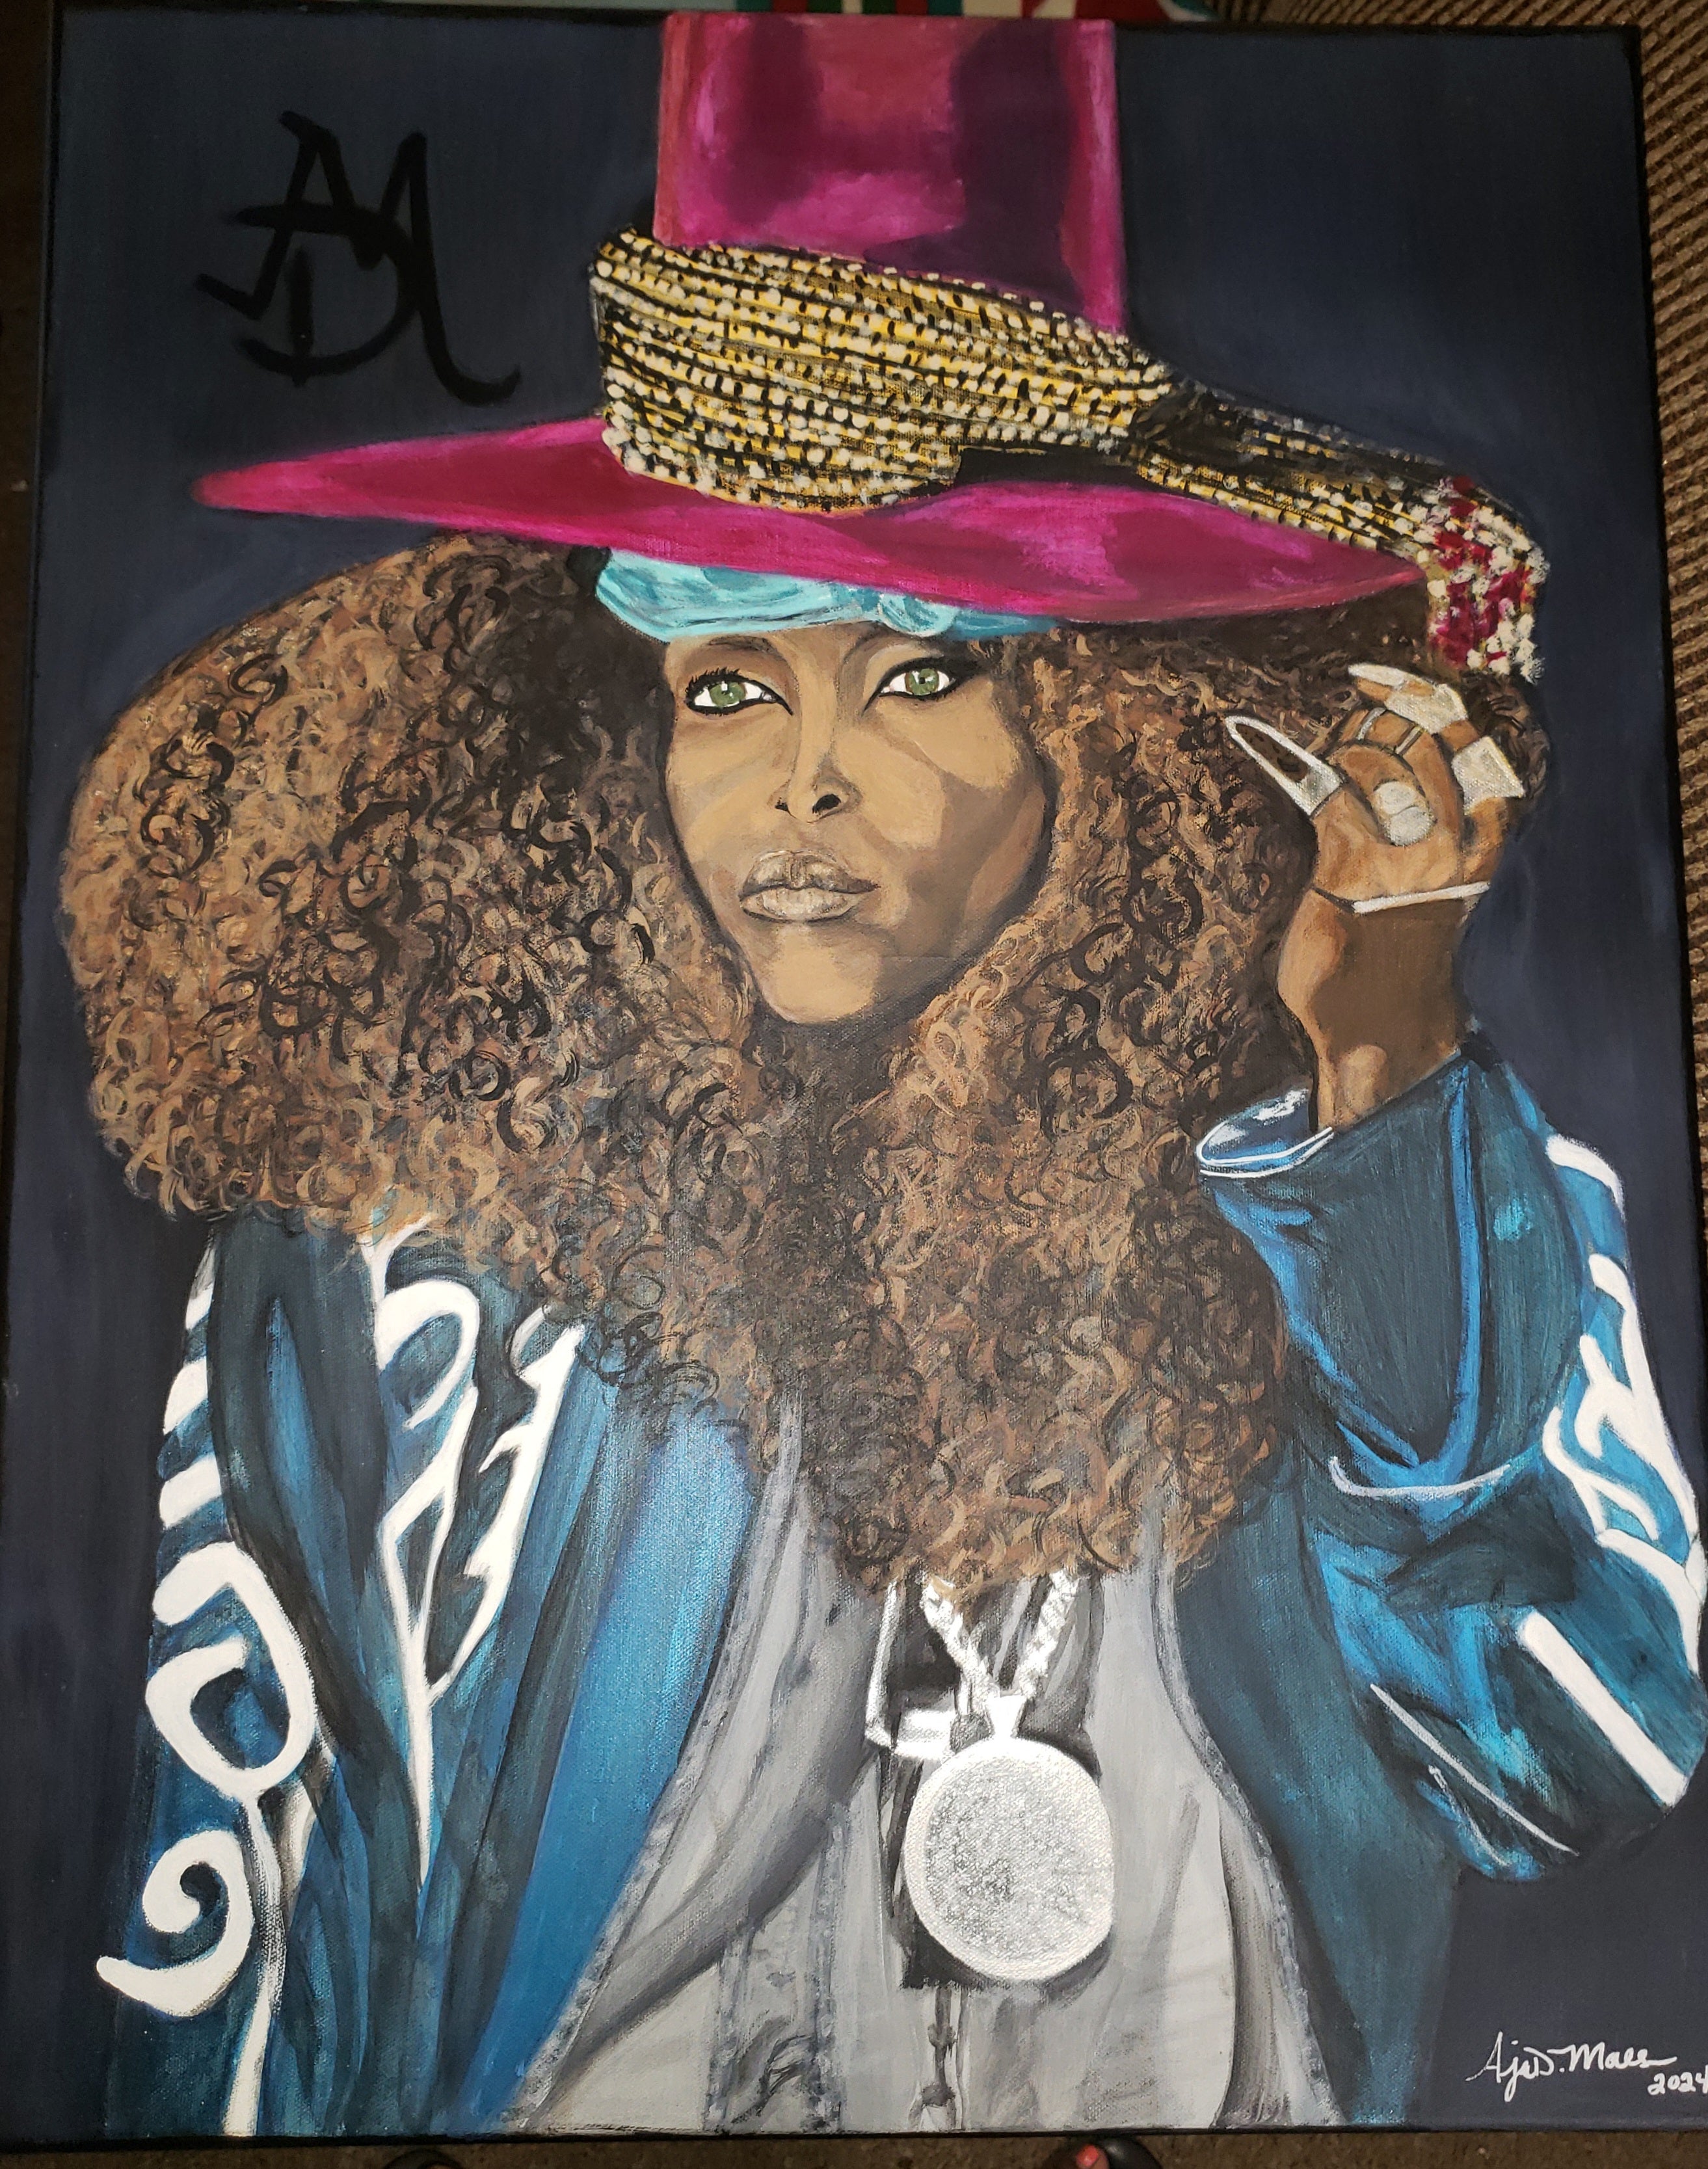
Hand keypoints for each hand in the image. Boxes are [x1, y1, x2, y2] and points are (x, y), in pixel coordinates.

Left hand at [1226, 665, 1525, 1129]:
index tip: (1391, 681)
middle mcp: (1452, 840)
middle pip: (1423, 734)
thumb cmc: (1405, 961)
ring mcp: (1403, 852)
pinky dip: (1280, 758)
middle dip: (1384, 704)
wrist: (1382, 1032)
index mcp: (1483, 842)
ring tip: (1320, 752)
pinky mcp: (1349, 868)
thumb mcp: (1440, 893)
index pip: (1468, 742)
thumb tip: (1402, 778)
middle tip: (1352, 697)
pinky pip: (1321, 789)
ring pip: (1376, 755)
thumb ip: (1434, 839)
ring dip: (1340, 738)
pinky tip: (1251, 737)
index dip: (1428, 699)